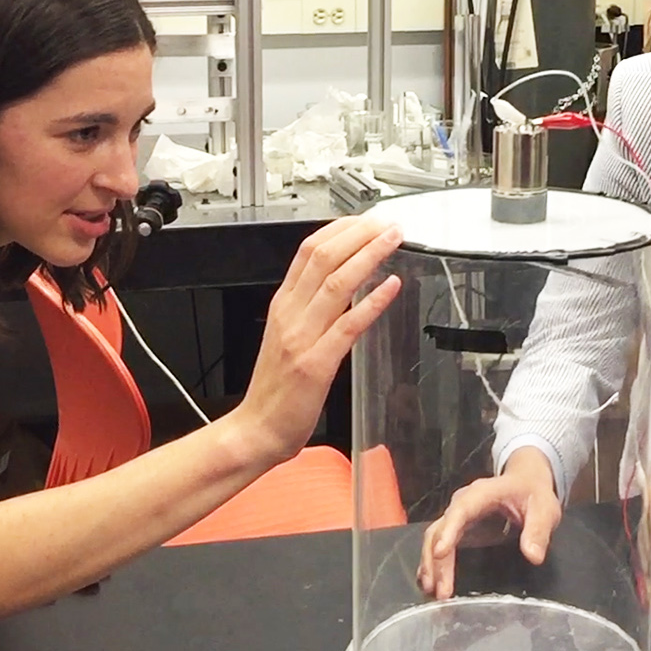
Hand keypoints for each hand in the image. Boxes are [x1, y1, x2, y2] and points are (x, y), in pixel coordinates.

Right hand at [231, 217, 401, 464]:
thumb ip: (309, 310)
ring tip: (393, 240)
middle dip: (359, 234)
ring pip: (336, 282)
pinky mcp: (317, 363)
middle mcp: (290, 314)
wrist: (257, 430)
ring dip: (369, 256)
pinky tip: (391, 286)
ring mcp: (302, 337)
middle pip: (323, 258)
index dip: (340, 229)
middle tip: (386, 224)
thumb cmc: (275, 390)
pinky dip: (372, 302)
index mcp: (282, 305)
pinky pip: (348, 325)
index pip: (308, 251)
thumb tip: (340, 285)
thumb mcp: (287, 336)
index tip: (365, 220)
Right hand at [417, 449, 562, 599]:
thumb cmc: (533, 493)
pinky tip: (431, 583)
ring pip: (434, 538)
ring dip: (431, 565)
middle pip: (440, 530)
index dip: (448, 531)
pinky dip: (433, 563)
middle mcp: (462, 504)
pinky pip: (438, 543)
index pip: (460, 511)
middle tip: (441, 591)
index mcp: (481, 494)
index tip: (440, 553)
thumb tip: (533, 556)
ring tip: (433, 591)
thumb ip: (538, 530)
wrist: (526, 481)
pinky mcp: (457, 529)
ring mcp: (457, 517)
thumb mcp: (544, 509)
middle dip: (436, 560)